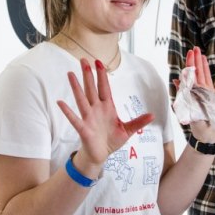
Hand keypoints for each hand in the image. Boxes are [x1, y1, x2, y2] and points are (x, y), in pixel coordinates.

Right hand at [57, 58, 153, 173]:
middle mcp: (96, 109)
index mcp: (107, 107)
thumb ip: (138, 122)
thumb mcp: (128, 131)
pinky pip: (74, 118)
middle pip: (91, 88)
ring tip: (70, 74)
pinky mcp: (83, 128)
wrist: (101, 155)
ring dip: (76, 87)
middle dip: (88, 74)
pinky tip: (60, 102)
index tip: (98, 62)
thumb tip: (153, 115)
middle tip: (83, 60)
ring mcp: (88, 118)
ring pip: (81, 99)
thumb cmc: (112, 140)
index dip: (101, 75)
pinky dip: (67, 111)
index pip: (104, 87)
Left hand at [185, 46, 214, 144]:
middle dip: (197, 61)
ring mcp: (210, 96)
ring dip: (206, 67)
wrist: (208, 138)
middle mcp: (202, 92)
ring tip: (203, 56)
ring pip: (208, 78)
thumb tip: (176, 80)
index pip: (192, 75)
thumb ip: (184, 94)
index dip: (190, 63)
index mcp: (194, 93)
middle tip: (195, 49)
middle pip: (199, 74)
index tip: (190, 52)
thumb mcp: (188, 109)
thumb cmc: (197, 126)